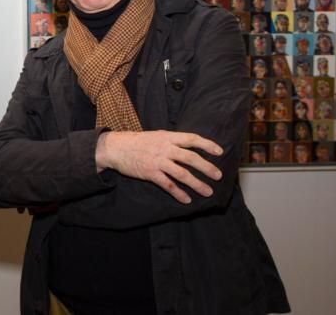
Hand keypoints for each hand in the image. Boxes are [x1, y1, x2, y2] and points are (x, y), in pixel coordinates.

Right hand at [96, 130, 223, 203]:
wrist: (116, 148)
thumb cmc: (137, 142)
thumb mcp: (156, 136)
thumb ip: (171, 141)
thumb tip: (188, 147)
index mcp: (168, 137)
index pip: (192, 139)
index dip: (207, 145)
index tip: (219, 151)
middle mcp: (165, 148)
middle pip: (191, 158)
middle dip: (207, 167)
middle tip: (218, 176)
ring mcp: (158, 161)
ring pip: (182, 174)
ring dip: (197, 184)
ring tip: (207, 192)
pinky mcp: (150, 173)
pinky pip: (168, 185)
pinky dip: (179, 193)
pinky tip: (186, 200)